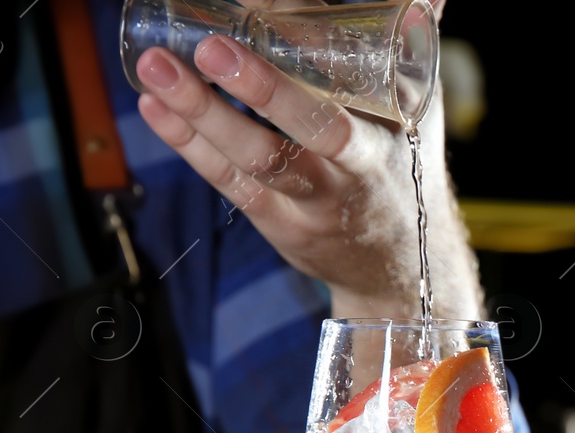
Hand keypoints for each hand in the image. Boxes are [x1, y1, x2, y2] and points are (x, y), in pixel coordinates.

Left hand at [132, 0, 480, 320]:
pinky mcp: (280, 221)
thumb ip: (412, 43)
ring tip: (154, 65)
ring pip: (258, 159)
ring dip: (202, 113)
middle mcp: (357, 169)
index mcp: (392, 131)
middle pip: (312, 128)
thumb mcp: (420, 109)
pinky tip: (155, 107)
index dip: (311, 42)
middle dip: (263, 88)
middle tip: (212, 48)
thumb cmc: (405, 166)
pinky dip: (189, 144)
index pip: (355, 82)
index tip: (263, 6)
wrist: (404, 265)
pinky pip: (230, 183)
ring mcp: (315, 199)